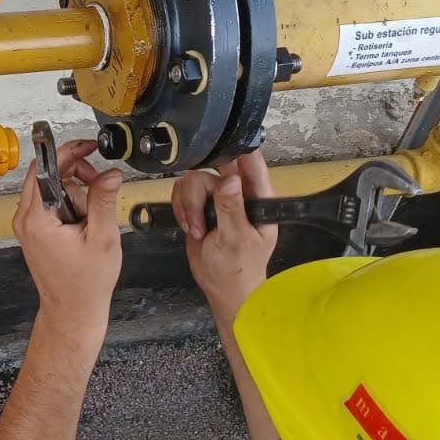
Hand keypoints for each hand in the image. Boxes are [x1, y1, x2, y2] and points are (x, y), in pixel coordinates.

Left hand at [13, 138, 124, 335]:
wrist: (73, 310)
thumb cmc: (85, 283)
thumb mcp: (102, 238)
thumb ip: (104, 200)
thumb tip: (111, 173)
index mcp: (38, 219)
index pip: (46, 168)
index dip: (69, 152)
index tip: (89, 146)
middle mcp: (26, 218)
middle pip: (46, 173)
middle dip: (76, 172)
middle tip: (99, 184)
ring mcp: (27, 224)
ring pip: (50, 186)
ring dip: (75, 189)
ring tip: (92, 215)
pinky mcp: (34, 230)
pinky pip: (49, 201)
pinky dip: (69, 202)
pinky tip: (84, 220)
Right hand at [172, 150, 277, 318]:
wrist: (221, 288)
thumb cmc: (238, 269)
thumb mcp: (235, 240)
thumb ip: (231, 209)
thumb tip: (230, 181)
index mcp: (259, 198)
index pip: (252, 164)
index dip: (238, 152)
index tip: (218, 153)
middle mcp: (239, 193)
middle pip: (214, 167)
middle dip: (200, 191)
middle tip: (200, 212)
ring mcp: (218, 198)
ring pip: (194, 179)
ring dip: (189, 205)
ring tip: (197, 229)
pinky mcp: (200, 205)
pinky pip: (182, 191)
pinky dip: (181, 209)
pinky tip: (190, 227)